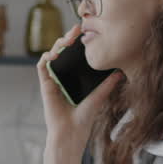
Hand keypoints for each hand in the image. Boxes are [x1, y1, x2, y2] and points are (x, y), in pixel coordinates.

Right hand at [36, 24, 123, 155]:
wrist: (71, 134)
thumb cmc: (83, 120)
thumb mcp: (98, 98)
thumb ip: (107, 84)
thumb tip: (120, 71)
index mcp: (74, 78)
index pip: (75, 55)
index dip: (78, 43)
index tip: (87, 33)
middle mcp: (63, 77)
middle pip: (63, 51)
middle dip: (68, 38)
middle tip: (78, 29)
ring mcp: (53, 80)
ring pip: (52, 54)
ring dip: (57, 44)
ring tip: (68, 39)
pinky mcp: (45, 85)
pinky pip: (41, 66)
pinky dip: (46, 57)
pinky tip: (54, 54)